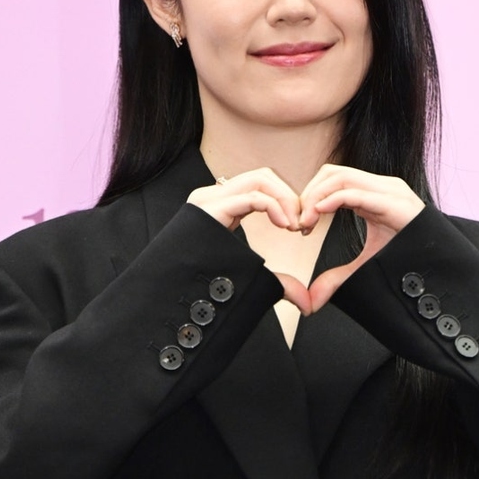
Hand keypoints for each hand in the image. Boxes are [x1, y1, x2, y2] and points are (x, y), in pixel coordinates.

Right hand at [187, 169, 311, 312]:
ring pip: (260, 178)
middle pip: (264, 176)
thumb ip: (278, 281)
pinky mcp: (211, 208)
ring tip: (294, 225)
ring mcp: (210, 199)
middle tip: (302, 225)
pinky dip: (275, 207)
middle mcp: (213, 196)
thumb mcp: (251, 278)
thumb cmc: (207, 286)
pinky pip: (252, 196)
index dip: (288, 201)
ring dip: (285, 199)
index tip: (303, 228)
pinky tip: (284, 225)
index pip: (262, 184)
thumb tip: (306, 302)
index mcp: (220, 204)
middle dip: (290, 196)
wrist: (172, 294)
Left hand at [299, 165, 424, 310]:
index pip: (332, 178)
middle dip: (308, 194)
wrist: (440, 273)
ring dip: (315, 198)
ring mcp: (390, 192)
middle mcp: (382, 187)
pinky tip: (318, 216)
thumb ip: (338, 277)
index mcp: (374, 194)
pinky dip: (330, 201)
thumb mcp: (366, 266)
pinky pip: (354, 193)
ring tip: (306, 223)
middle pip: (331, 172)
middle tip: (299, 224)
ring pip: (339, 176)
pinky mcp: (395, 204)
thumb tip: (312, 300)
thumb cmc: (408, 262)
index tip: (300, 226)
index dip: (310, 197)